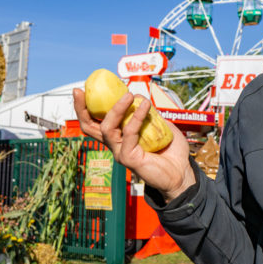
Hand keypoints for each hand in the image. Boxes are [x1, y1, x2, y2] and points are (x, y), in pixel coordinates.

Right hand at [73, 89, 195, 201]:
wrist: (182, 172)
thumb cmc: (172, 152)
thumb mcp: (162, 127)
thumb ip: (151, 114)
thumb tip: (141, 98)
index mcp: (119, 138)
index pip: (95, 123)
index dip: (84, 108)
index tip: (80, 91)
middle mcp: (115, 146)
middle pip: (89, 128)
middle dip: (82, 109)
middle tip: (81, 91)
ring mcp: (120, 153)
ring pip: (108, 128)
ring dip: (117, 108)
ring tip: (130, 95)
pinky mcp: (129, 158)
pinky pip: (129, 133)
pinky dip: (137, 117)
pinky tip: (146, 106)